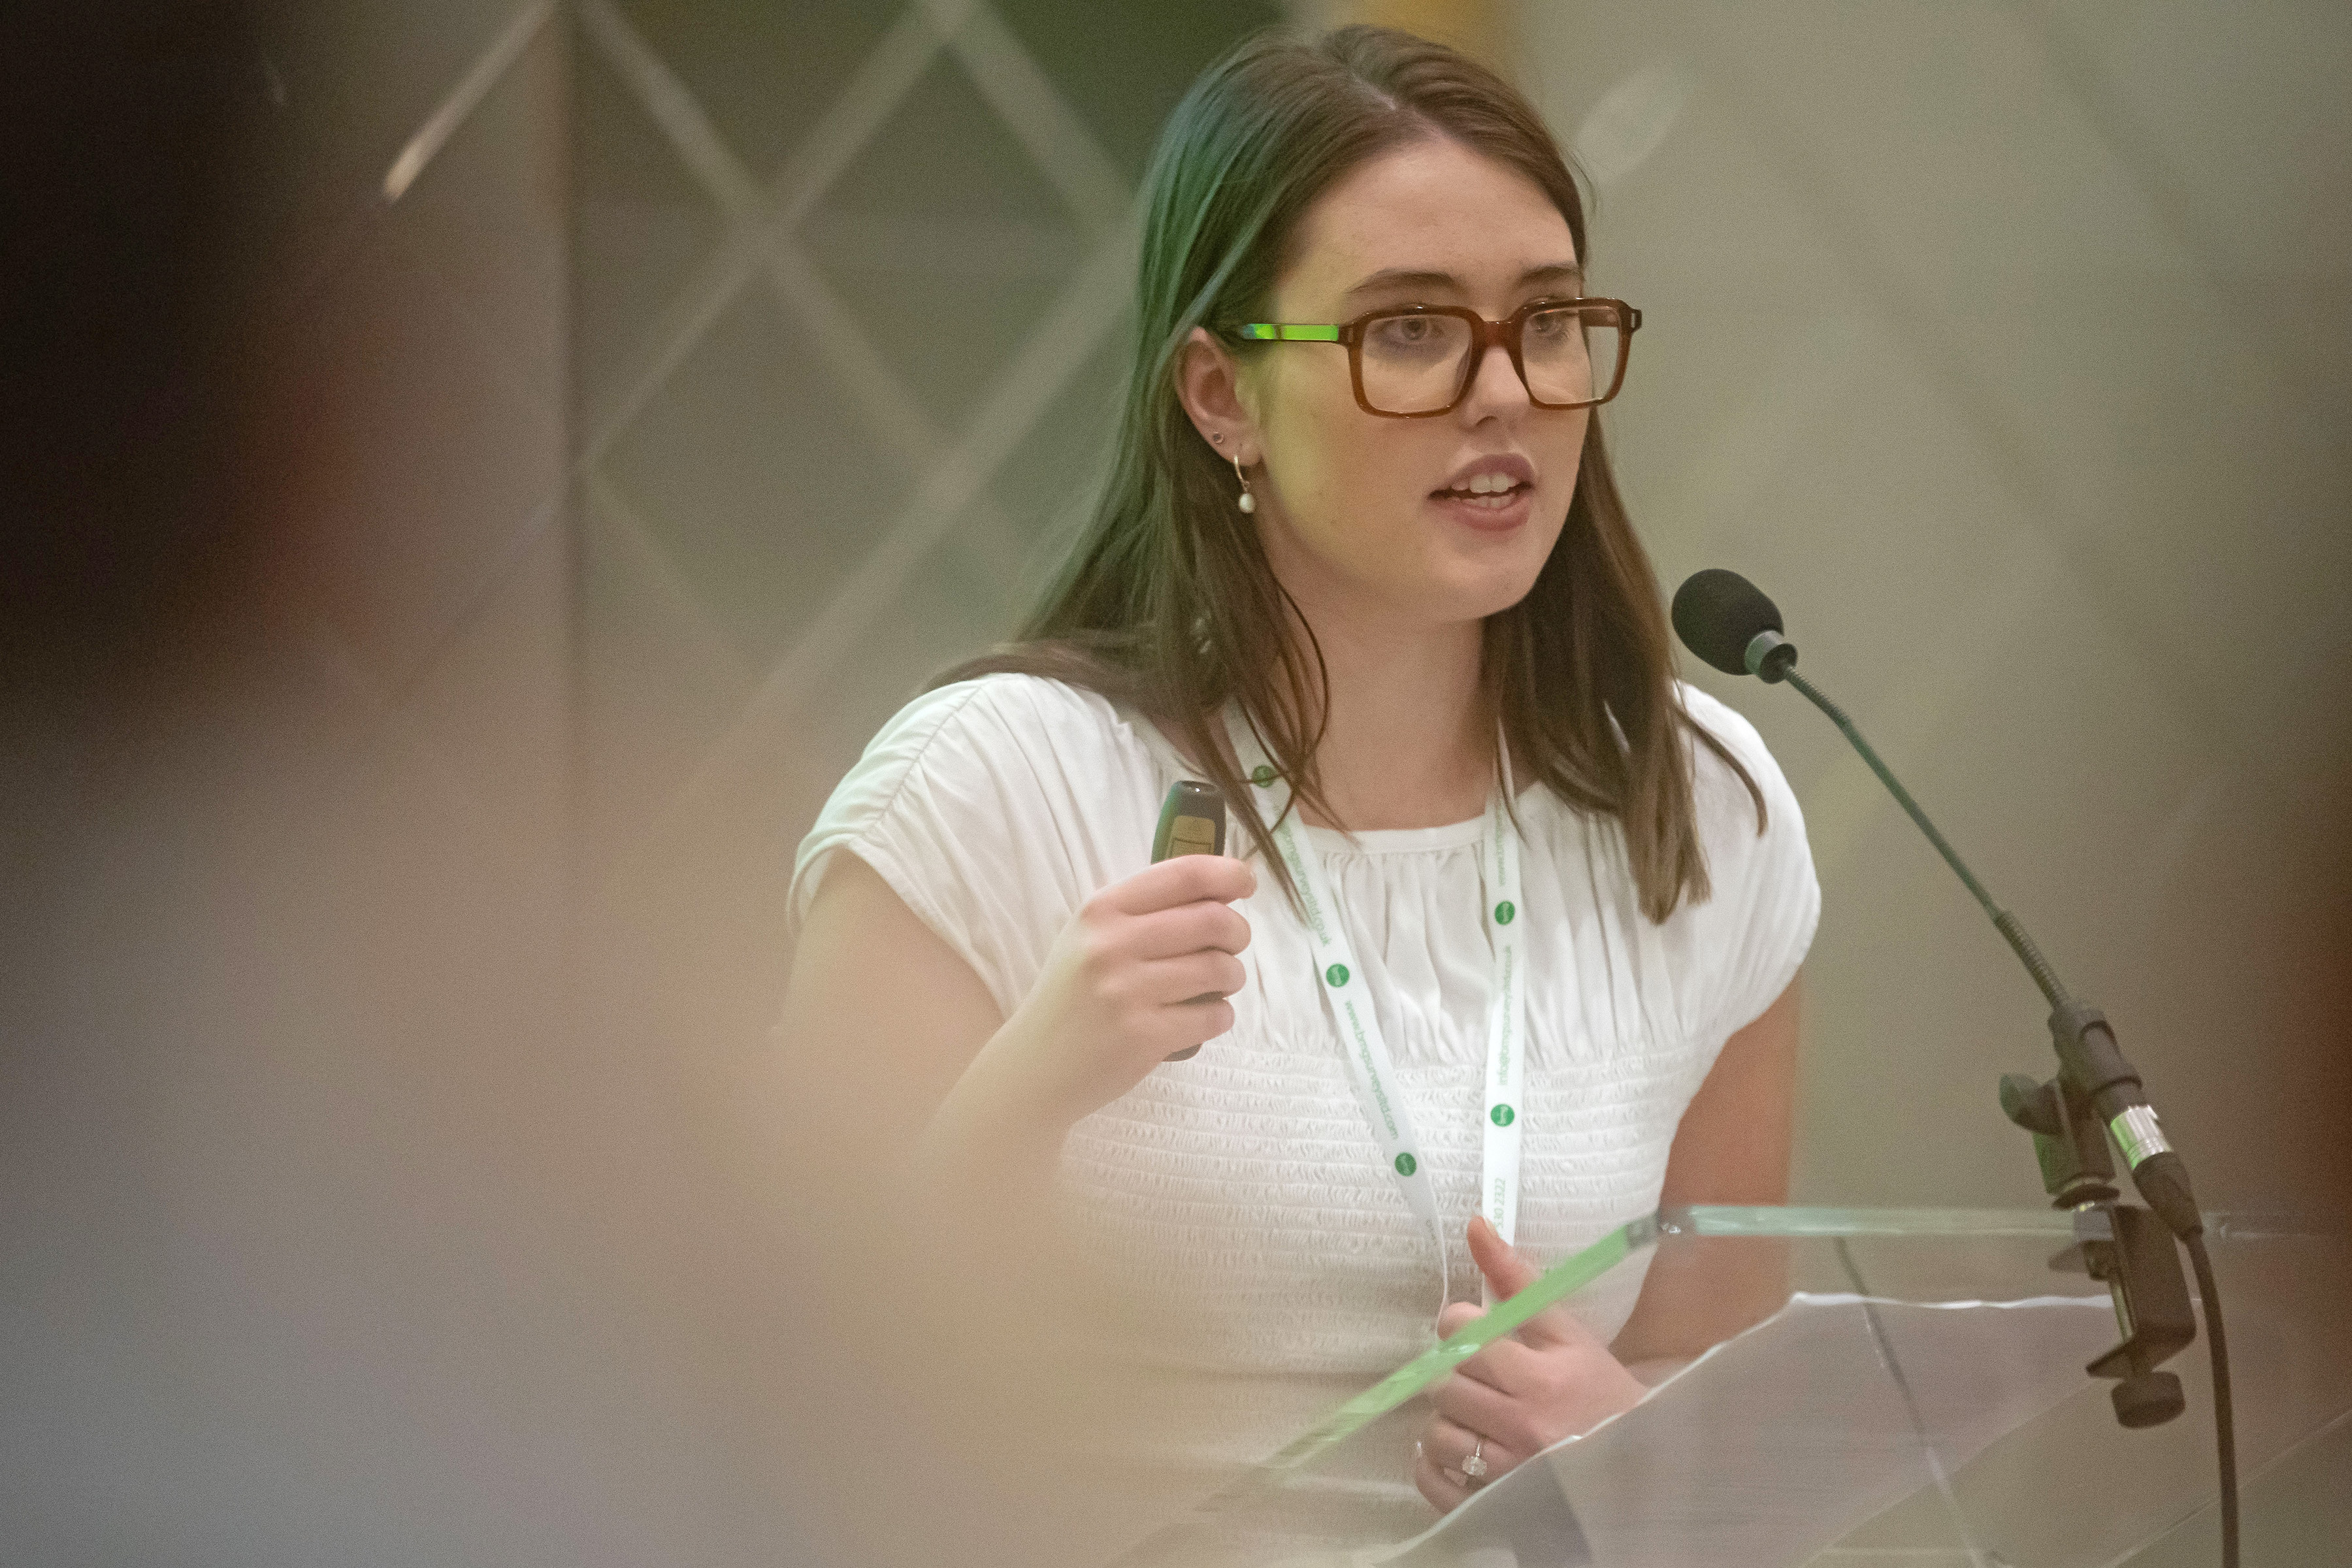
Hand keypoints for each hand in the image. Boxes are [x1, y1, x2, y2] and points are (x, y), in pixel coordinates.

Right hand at [951, 854, 1255, 1142]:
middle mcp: (1112, 945)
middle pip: (1214, 920)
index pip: (1184, 875)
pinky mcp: (1143, 1037)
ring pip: (1220, 969)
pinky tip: (1203, 1018)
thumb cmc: (1073, 996)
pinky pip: (1213, 1016)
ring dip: (1233, 976)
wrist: (1035, 1066)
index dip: (1228, 874)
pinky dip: (1220, 1016)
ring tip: (1219, 984)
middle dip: (1238, 932)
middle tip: (1232, 946)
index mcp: (1102, 910)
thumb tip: (1222, 891)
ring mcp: (1127, 992)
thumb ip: (1145, 911)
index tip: (1246, 884)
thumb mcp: (1091, 937)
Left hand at [1413, 1216, 1647, 1512]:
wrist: (1643, 1472)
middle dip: (1453, 1373)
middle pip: (1443, 1383)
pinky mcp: (1490, 1510)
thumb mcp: (1570, 1336)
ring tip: (1475, 1417)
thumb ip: (1519, 1280)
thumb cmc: (1605, 1399)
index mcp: (1543, 1377)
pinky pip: (1433, 1483)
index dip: (1462, 1327)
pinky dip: (1433, 1467)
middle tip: (1478, 1376)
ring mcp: (1506, 1475)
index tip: (1477, 1334)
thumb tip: (1475, 1225)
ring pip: (1435, 1434)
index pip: (1465, 1334)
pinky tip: (1459, 1453)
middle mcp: (1523, 1426)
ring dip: (1446, 1422)